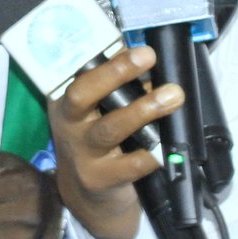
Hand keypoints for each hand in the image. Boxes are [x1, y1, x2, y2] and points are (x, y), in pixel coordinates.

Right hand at [48, 45, 180, 238]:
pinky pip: (130, 166)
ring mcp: (82, 154)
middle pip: (82, 94)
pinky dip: (151, 154)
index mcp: (65, 100)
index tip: (130, 41)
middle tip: (147, 55)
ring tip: (172, 95)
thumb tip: (148, 61)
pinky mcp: (100, 180)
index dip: (102, 56)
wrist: (88, 197)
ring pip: (110, 128)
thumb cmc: (96, 141)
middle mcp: (68, 124)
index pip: (77, 71)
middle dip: (115, 72)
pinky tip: (167, 147)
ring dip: (143, 109)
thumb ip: (116, 88)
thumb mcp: (95, 112)